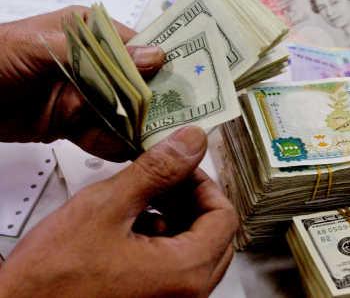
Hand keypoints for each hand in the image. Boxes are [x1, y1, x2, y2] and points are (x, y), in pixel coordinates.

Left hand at [0, 6, 164, 160]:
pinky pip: (101, 134)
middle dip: (153, 101)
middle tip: (179, 119)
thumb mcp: (43, 47)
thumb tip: (154, 56)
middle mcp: (93, 63)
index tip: (186, 81)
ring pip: (122, 111)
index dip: (161, 63)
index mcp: (89, 33)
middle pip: (135, 83)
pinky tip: (131, 152)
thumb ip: (99, 55)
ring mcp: (84, 94)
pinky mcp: (72, 121)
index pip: (136, 46)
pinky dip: (114, 144)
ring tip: (161, 140)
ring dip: (138, 126)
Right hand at [0, 126, 237, 297]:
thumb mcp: (107, 207)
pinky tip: (130, 230)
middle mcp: (186, 295)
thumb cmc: (50, 279)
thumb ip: (157, 171)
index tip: (178, 169)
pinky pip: (174, 270)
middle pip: (214, 235)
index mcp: (185, 272)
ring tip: (141, 202)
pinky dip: (161, 244)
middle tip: (161, 181)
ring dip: (175, 220)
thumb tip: (191, 142)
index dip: (203, 184)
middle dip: (190, 201)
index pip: (224, 216)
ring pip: (194, 251)